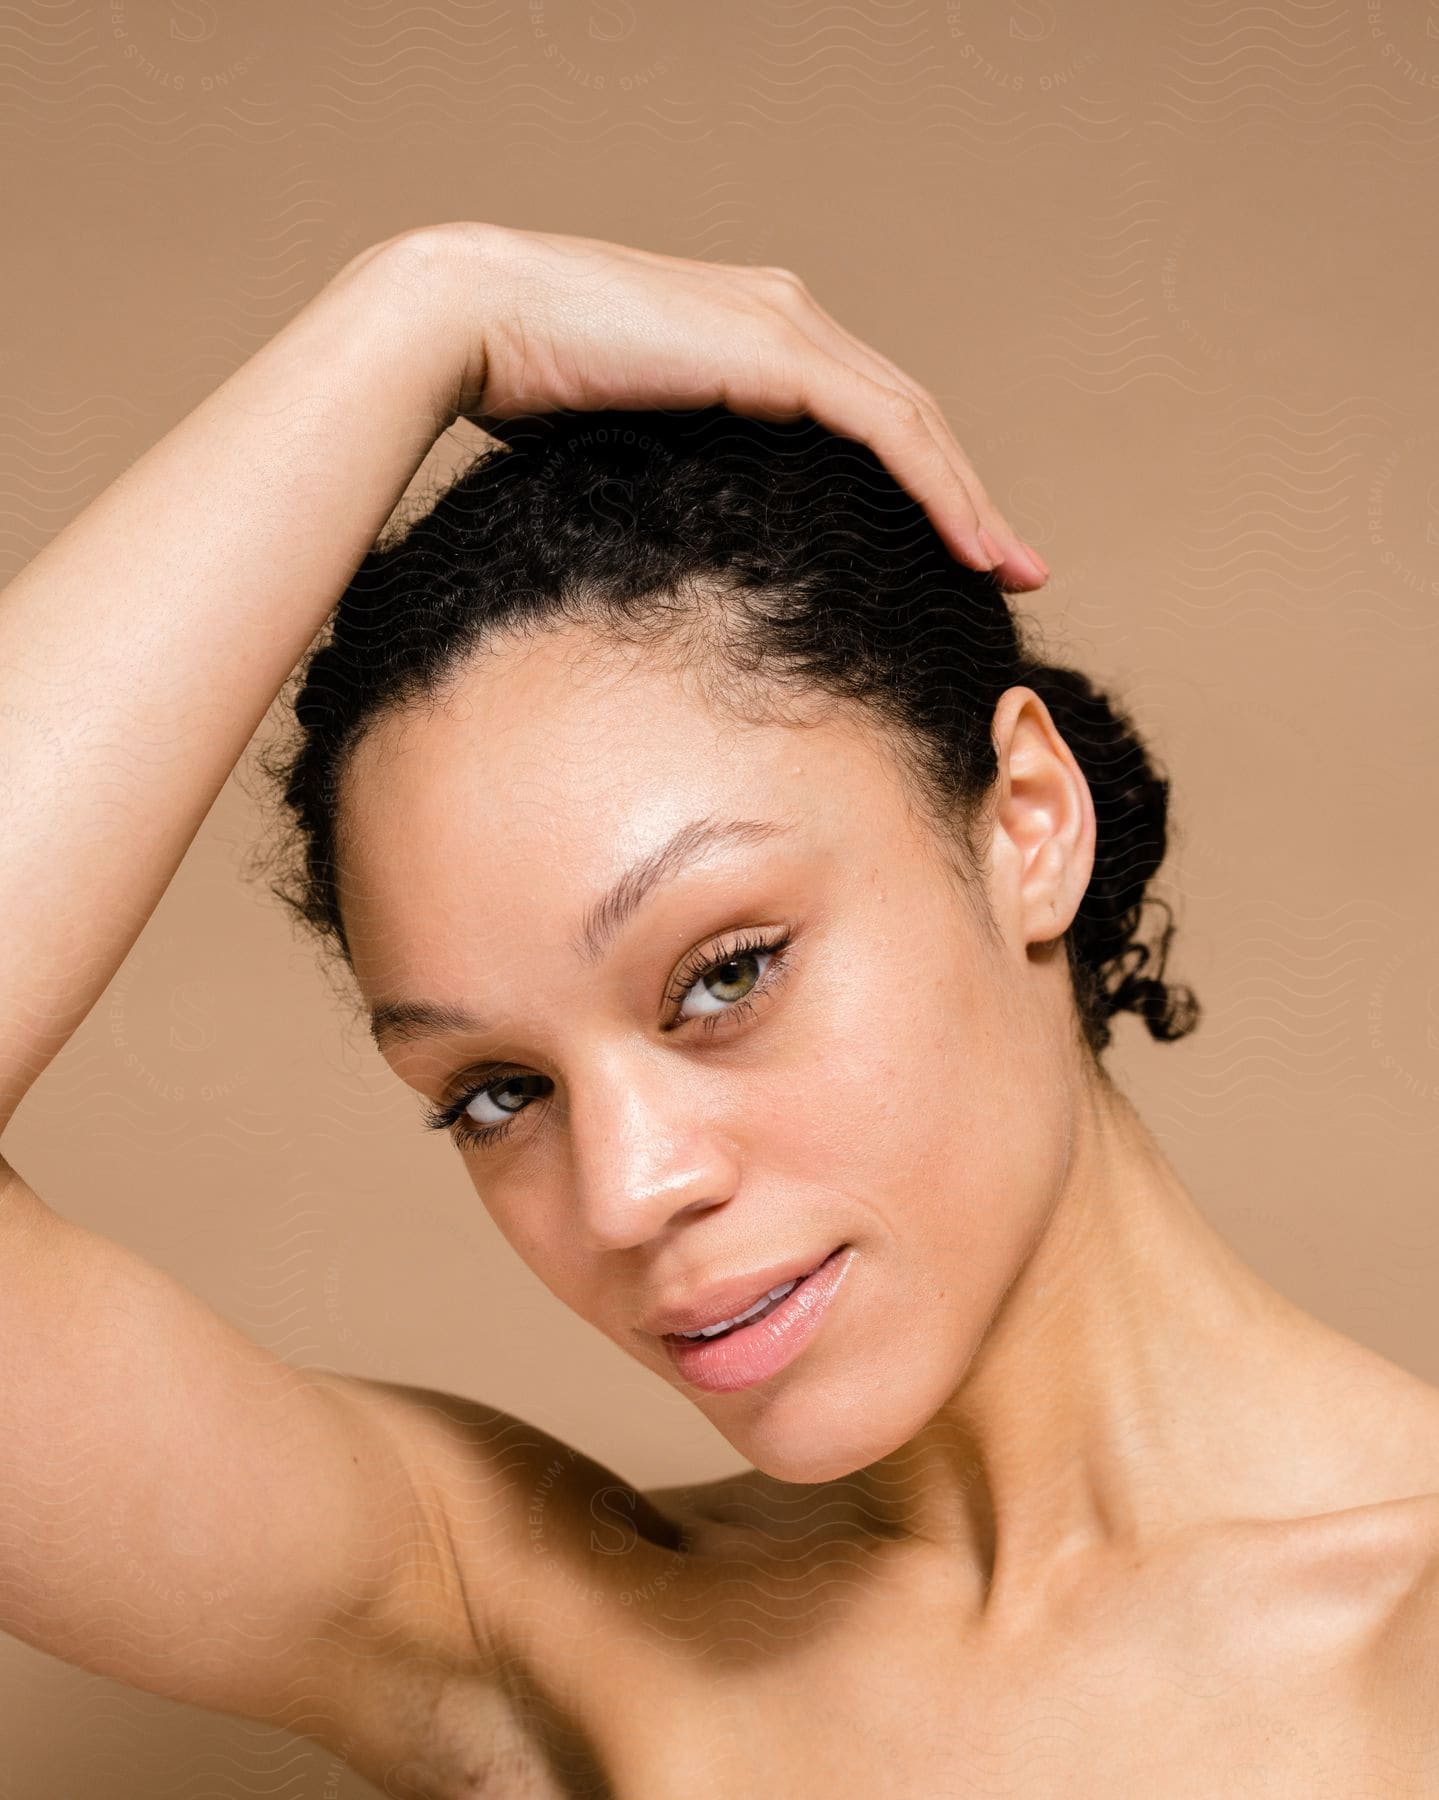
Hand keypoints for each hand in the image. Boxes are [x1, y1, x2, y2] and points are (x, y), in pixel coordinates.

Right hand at [418, 222, 1048, 589]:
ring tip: (1012, 568)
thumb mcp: (627, 448)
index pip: (866, 417)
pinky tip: (970, 542)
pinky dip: (937, 487)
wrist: (469, 323)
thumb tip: (692, 552)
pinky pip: (885, 428)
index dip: (922, 483)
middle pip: (909, 418)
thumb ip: (683, 479)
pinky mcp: (774, 347)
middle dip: (968, 496)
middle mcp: (786, 317)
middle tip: (1014, 565)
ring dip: (971, 500)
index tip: (957, 551)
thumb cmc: (521, 392)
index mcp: (755, 336)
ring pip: (913, 422)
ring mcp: (785, 324)